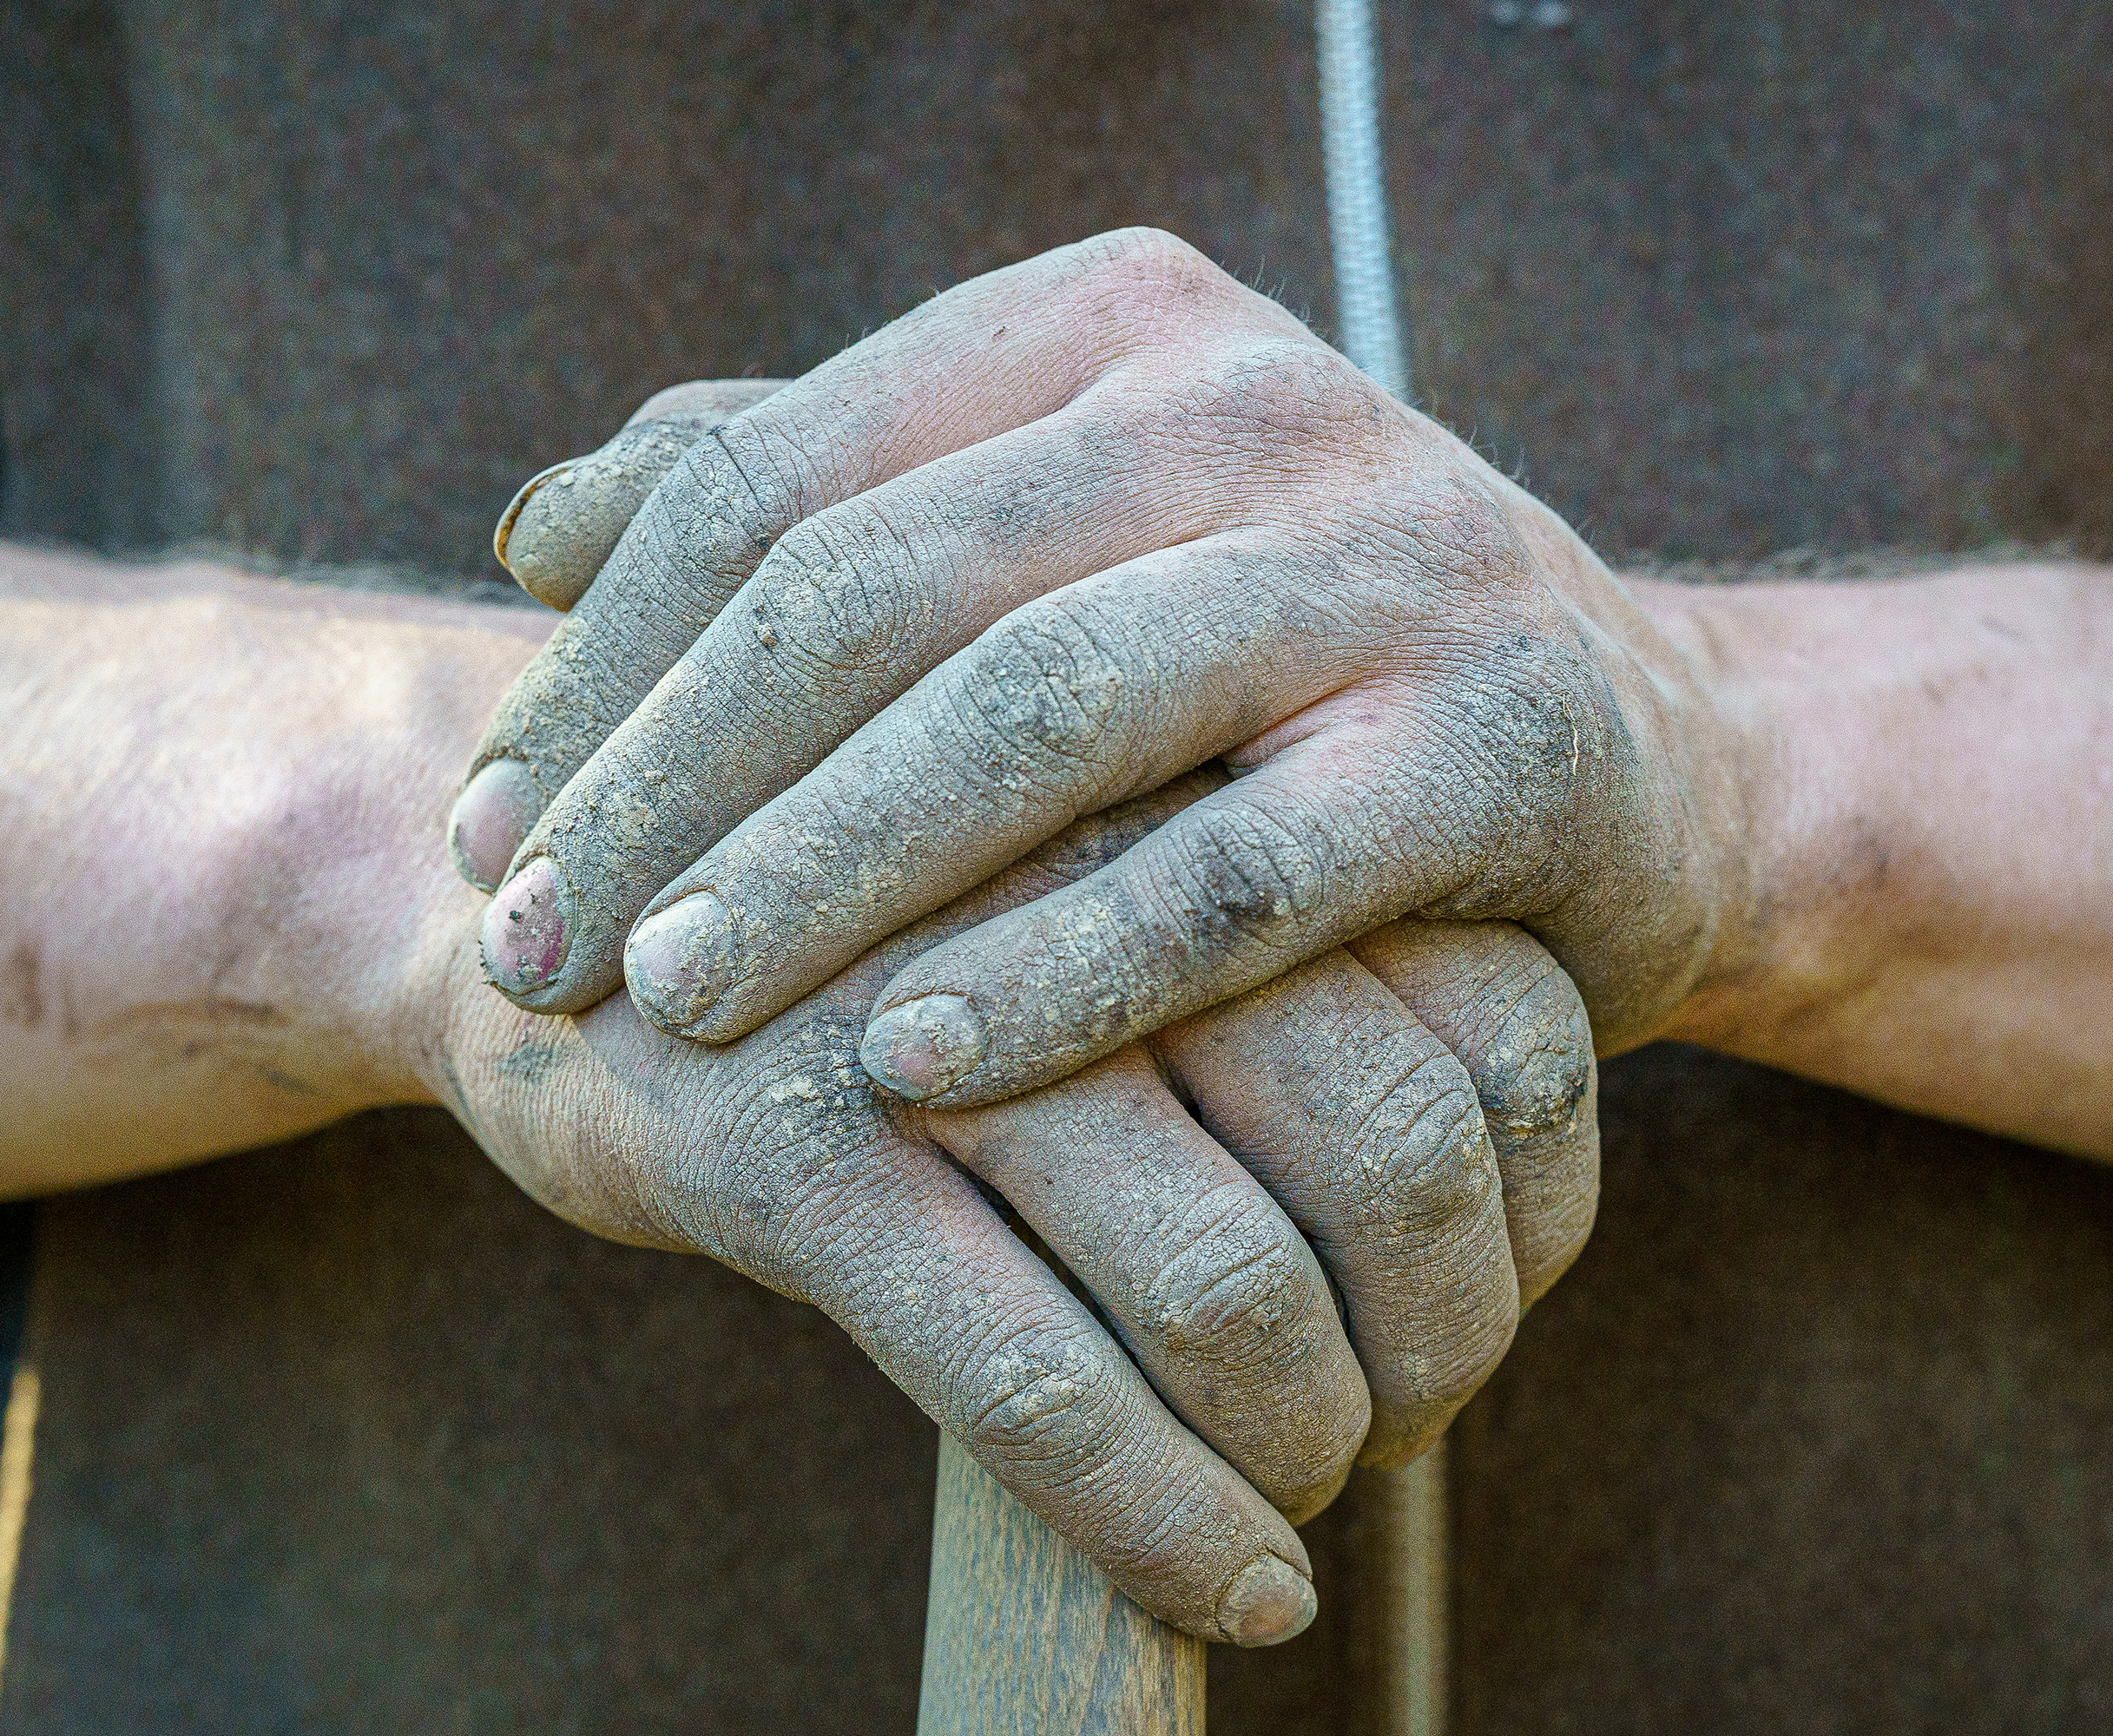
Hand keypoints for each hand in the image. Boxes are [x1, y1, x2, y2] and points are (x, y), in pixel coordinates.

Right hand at [420, 769, 1596, 1643]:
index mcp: (1204, 786)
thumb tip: (1516, 1233)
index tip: (1500, 1304)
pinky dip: (1166, 1525)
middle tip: (1405, 1420)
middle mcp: (1096, 874)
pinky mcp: (794, 1155)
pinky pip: (1043, 1389)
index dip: (1542, 1210)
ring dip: (1307, 1447)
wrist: (551, 916)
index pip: (1500, 1016)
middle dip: (1442, 1340)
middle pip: (1395, 1150)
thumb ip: (1284, 995)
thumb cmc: (885, 942)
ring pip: (1232, 1291)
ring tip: (1296, 1497)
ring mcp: (937, 1014)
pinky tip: (1235, 1590)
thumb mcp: (1097, 909)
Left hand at [452, 228, 1745, 1110]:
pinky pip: (1235, 876)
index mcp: (1112, 326)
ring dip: (822, 874)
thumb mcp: (1058, 550)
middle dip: (670, 783)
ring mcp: (1390, 556)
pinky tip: (901, 1068)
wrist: (1622, 754)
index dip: (606, 663)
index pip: (783, 475)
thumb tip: (545, 523)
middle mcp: (1250, 401)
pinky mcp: (1499, 738)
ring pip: (1039, 715)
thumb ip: (825, 507)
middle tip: (529, 947)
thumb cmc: (1275, 672)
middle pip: (880, 588)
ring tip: (663, 1007)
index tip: (490, 826)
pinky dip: (1058, 973)